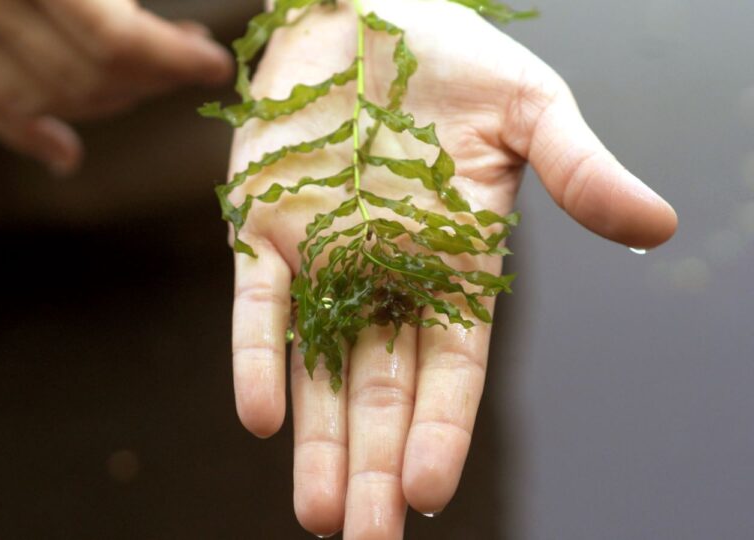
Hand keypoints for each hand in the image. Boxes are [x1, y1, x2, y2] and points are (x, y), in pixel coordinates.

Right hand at [0, 0, 232, 173]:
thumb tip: (185, 35)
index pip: (114, 40)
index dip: (173, 59)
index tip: (215, 64)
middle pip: (86, 75)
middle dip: (153, 77)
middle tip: (189, 60)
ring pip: (45, 99)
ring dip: (111, 99)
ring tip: (149, 81)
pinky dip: (28, 136)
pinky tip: (65, 154)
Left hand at [226, 1, 676, 537]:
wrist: (363, 12)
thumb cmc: (450, 59)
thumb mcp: (529, 111)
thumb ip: (577, 170)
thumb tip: (655, 225)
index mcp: (456, 263)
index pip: (450, 366)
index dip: (440, 428)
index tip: (427, 490)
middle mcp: (386, 277)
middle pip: (382, 390)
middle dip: (374, 466)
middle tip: (368, 539)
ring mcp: (321, 259)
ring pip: (320, 368)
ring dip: (317, 439)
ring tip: (320, 512)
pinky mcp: (262, 228)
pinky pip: (259, 307)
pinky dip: (258, 356)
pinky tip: (262, 416)